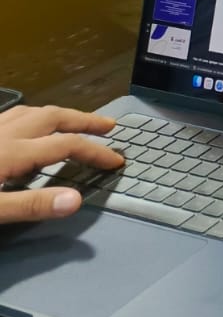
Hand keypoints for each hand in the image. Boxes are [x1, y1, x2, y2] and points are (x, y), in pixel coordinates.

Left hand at [0, 105, 123, 224]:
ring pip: (31, 112)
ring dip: (59, 116)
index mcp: (12, 152)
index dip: (95, 152)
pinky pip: (12, 116)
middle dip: (84, 121)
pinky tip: (28, 128)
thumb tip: (76, 200)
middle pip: (53, 118)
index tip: (117, 161)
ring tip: (74, 122)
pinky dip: (31, 117)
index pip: (66, 145)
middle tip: (108, 126)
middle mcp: (4, 134)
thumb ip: (32, 205)